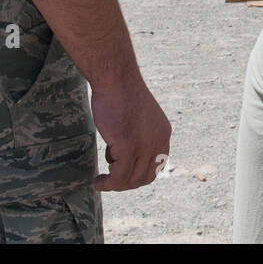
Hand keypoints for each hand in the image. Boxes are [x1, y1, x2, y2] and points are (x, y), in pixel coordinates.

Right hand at [89, 73, 171, 191]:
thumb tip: (120, 157)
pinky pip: (119, 177)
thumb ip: (135, 135)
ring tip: (102, 182)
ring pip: (131, 180)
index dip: (140, 174)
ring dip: (115, 185)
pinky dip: (108, 184)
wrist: (115, 78)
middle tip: (110, 179)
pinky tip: (98, 181)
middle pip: (146, 176)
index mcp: (163, 133)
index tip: (123, 174)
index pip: (157, 165)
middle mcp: (159, 140)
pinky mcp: (128, 146)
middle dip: (127, 182)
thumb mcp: (136, 117)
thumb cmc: (119, 93)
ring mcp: (145, 145)